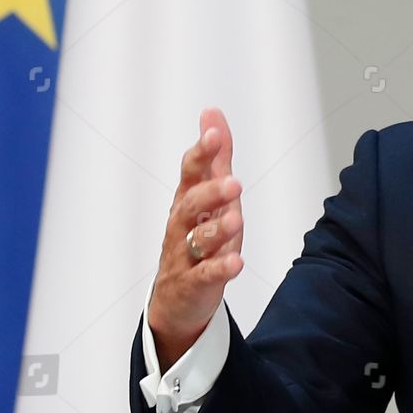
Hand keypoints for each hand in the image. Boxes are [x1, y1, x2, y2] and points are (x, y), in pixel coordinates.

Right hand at [147, 108, 244, 365]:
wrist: (176, 298)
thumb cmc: (195, 239)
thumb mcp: (209, 196)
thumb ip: (214, 158)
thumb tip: (212, 114)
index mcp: (187, 201)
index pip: (190, 173)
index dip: (201, 154)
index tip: (213, 134)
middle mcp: (182, 226)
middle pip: (190, 205)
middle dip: (210, 192)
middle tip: (233, 183)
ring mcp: (186, 255)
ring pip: (197, 240)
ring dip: (217, 230)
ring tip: (236, 220)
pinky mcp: (194, 284)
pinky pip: (205, 275)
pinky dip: (220, 269)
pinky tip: (236, 262)